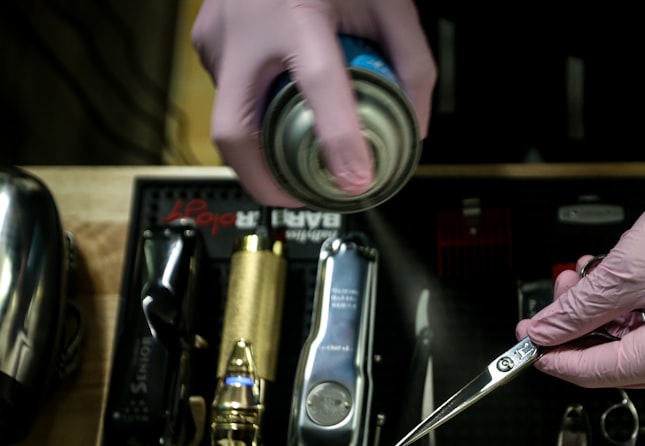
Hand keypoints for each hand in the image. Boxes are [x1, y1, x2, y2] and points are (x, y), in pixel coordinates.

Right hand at [192, 0, 435, 206]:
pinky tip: (282, 114)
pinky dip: (255, 115)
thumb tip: (414, 125)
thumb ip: (412, 63)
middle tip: (303, 201)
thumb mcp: (388, 0)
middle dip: (266, 182)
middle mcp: (246, 28)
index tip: (355, 180)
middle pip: (235, 132)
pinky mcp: (205, 38)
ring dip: (262, 149)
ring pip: (228, 117)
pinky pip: (227, 93)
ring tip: (300, 162)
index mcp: (297, 12)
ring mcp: (217, 36)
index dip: (338, 141)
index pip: (319, 85)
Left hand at [515, 119, 644, 389]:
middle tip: (563, 283)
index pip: (598, 372)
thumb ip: (579, 309)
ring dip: (606, 311)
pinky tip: (622, 276)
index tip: (525, 339)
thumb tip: (543, 332)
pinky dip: (632, 307)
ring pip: (634, 343)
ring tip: (594, 268)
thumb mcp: (628, 268)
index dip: (556, 355)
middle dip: (582, 323)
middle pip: (615, 359)